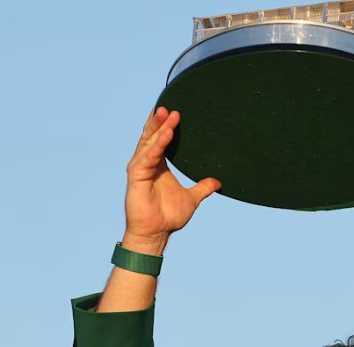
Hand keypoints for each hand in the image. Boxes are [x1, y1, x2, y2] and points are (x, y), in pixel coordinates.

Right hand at [123, 107, 220, 253]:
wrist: (157, 233)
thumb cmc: (168, 217)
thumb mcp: (191, 199)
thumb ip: (202, 188)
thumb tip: (217, 182)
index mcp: (158, 165)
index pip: (160, 139)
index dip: (166, 126)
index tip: (175, 112)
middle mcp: (146, 163)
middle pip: (152, 136)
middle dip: (159, 121)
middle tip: (169, 106)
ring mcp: (140, 168)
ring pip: (149, 143)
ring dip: (159, 129)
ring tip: (169, 115)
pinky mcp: (136, 176)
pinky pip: (148, 157)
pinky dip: (157, 145)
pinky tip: (166, 135)